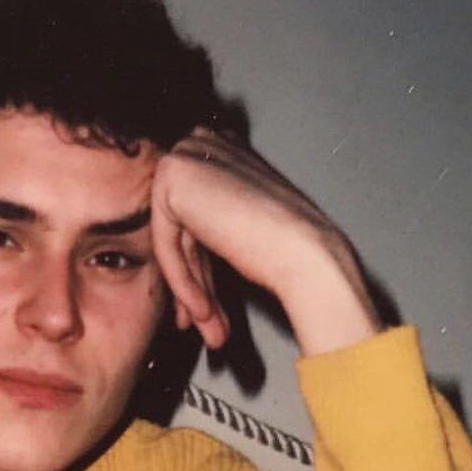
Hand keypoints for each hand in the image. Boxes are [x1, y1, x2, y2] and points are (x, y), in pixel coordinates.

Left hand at [150, 127, 380, 355]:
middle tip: (206, 324)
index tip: (206, 308)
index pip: (193, 218)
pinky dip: (183, 281)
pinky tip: (202, 311)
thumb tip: (177, 257)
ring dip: (192, 291)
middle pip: (182, 231)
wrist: (306, 252)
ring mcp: (187, 154)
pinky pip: (165, 243)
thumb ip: (204, 228)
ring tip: (209, 328)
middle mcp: (203, 142)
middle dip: (194, 284)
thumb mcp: (235, 230)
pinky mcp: (173, 177)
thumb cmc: (287, 246)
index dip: (199, 269)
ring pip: (174, 242)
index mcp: (221, 148)